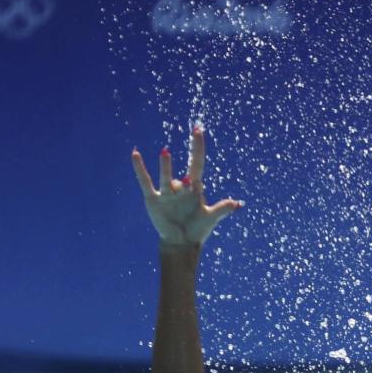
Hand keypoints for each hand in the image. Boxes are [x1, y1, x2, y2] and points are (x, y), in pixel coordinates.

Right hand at [131, 125, 241, 247]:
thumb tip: (236, 204)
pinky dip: (140, 168)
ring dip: (166, 166)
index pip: (197, 164)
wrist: (180, 242)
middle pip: (185, 176)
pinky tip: (135, 154)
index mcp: (195, 189)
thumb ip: (221, 210)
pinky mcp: (153, 198)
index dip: (198, 148)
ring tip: (166, 153)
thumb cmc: (197, 228)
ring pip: (166, 176)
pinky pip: (145, 181)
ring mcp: (167, 192)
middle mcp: (181, 188)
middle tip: (192, 165)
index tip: (197, 130)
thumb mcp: (210, 218)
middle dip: (188, 172)